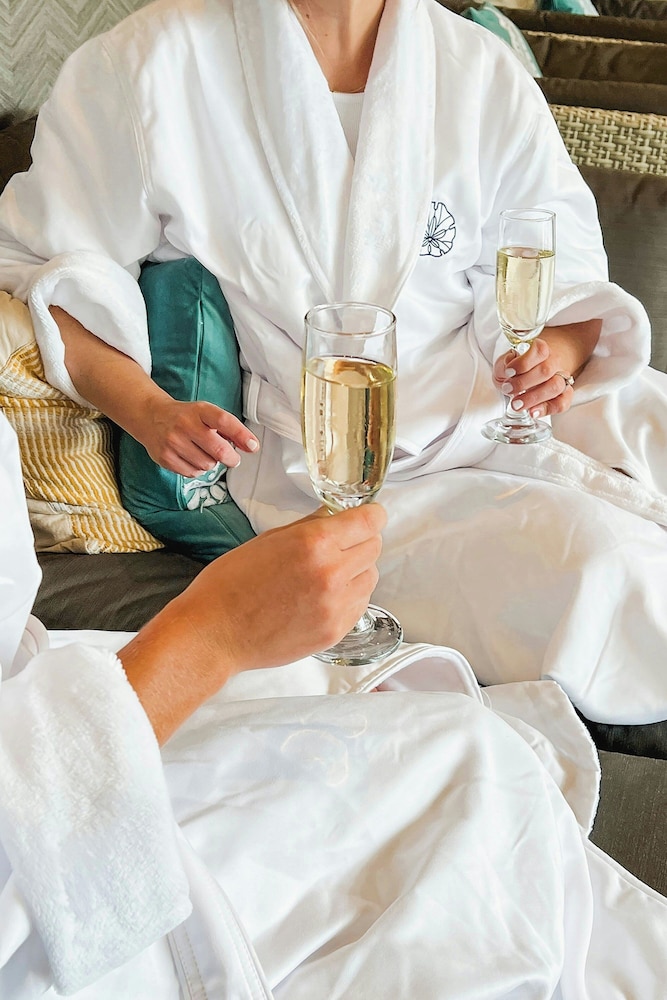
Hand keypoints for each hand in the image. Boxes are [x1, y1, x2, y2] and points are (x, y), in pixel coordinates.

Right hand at [118, 504, 386, 742]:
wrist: (214, 634)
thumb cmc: (231, 584)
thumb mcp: (269, 540)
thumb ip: (309, 526)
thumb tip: (335, 515)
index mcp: (314, 543)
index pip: (369, 521)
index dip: (370, 515)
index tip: (367, 516)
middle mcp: (331, 574)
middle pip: (374, 548)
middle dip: (361, 542)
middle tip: (340, 545)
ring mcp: (335, 607)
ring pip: (370, 578)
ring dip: (357, 571)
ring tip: (327, 574)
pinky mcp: (334, 631)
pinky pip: (359, 605)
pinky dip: (349, 597)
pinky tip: (322, 596)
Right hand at [141, 396, 258, 475]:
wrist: (151, 417)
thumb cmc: (186, 417)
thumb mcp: (206, 414)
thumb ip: (228, 429)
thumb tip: (250, 446)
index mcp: (199, 410)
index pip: (224, 421)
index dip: (241, 435)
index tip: (253, 446)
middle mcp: (185, 424)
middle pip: (218, 450)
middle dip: (231, 458)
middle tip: (232, 458)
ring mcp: (173, 442)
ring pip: (207, 465)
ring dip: (211, 463)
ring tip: (203, 453)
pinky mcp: (165, 457)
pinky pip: (193, 472)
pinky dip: (197, 469)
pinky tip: (191, 458)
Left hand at [492, 319, 600, 418]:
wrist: (532, 374)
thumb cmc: (518, 369)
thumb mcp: (506, 363)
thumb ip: (504, 364)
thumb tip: (508, 364)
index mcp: (541, 351)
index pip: (540, 350)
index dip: (523, 362)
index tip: (508, 371)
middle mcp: (554, 363)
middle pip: (546, 370)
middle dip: (523, 382)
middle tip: (507, 389)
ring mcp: (561, 380)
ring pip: (555, 387)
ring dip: (533, 398)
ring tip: (516, 404)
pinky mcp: (563, 396)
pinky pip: (562, 403)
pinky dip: (547, 409)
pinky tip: (533, 412)